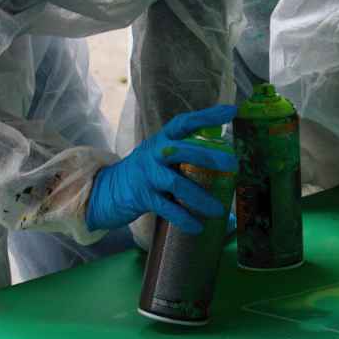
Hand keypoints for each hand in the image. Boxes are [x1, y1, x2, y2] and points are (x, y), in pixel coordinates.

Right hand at [87, 105, 236, 234]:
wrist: (106, 190)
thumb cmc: (145, 172)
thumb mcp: (161, 156)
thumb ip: (185, 154)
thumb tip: (224, 162)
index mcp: (162, 140)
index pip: (184, 123)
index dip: (206, 116)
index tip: (230, 111)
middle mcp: (154, 153)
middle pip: (182, 150)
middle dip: (208, 156)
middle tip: (232, 165)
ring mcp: (147, 175)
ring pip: (176, 183)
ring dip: (200, 197)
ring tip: (219, 210)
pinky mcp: (142, 196)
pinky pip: (166, 208)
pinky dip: (183, 218)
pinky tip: (197, 226)